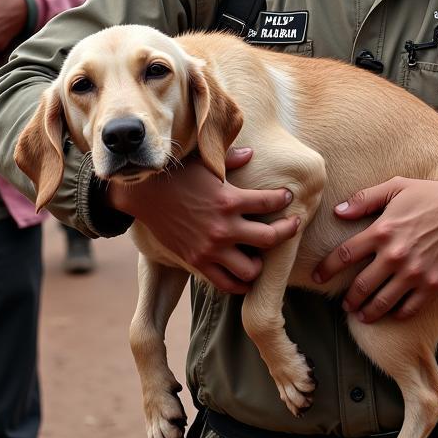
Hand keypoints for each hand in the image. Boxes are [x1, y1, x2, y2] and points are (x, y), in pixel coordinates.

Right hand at [107, 148, 298, 292]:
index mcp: (229, 200)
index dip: (284, 199)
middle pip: (270, 239)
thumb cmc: (178, 173)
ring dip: (262, 263)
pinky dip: (239, 282)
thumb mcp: (206, 162)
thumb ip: (231, 159)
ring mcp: (210, 249)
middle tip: (293, 225)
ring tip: (263, 254)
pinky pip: (225, 283)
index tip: (288, 197)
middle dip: (287, 231)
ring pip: (251, 270)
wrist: (145, 193)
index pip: (270, 202)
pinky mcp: (197, 262)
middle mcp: (224, 227)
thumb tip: (252, 154)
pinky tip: (244, 273)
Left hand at [311, 167, 437, 323]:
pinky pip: (408, 309)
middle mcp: (395, 255)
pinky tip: (391, 313)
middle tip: (344, 304)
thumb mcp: (395, 187)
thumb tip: (339, 212)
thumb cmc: (430, 195)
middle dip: (348, 299)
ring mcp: (414, 273)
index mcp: (382, 231)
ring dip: (367, 312)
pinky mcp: (432, 285)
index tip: (318, 277)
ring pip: (381, 303)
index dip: (326, 269)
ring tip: (361, 315)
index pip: (344, 255)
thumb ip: (364, 199)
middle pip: (360, 286)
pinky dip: (396, 315)